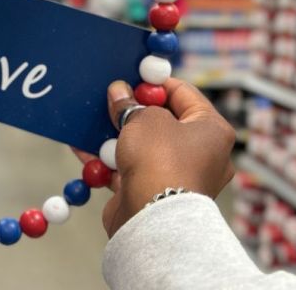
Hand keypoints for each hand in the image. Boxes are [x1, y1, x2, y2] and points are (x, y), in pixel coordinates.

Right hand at [76, 78, 235, 236]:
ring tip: (92, 120)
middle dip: (132, 110)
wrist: (152, 219)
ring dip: (116, 134)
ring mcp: (177, 176)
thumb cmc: (160, 161)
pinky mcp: (154, 194)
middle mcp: (201, 154)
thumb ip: (130, 104)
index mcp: (212, 130)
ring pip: (142, 146)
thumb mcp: (143, 118)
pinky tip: (83, 148)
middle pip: (161, 121)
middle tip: (111, 97)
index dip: (155, 82)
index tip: (131, 76)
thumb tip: (119, 93)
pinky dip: (108, 159)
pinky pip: (128, 169)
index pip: (184, 94)